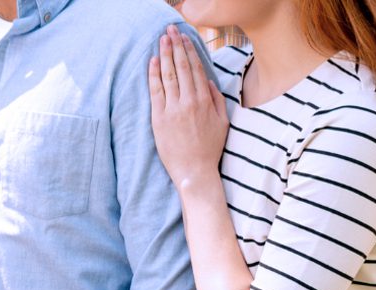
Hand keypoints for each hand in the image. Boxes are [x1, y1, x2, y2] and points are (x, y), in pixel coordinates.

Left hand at [148, 26, 227, 190]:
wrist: (194, 171)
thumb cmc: (209, 149)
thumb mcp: (222, 122)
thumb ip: (217, 99)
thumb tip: (207, 81)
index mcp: (205, 101)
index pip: (195, 69)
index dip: (189, 51)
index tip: (185, 38)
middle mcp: (189, 102)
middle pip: (181, 67)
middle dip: (175, 46)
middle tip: (170, 31)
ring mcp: (173, 109)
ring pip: (168, 75)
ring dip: (164, 54)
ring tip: (162, 40)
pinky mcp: (159, 119)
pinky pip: (156, 91)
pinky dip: (153, 74)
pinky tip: (152, 61)